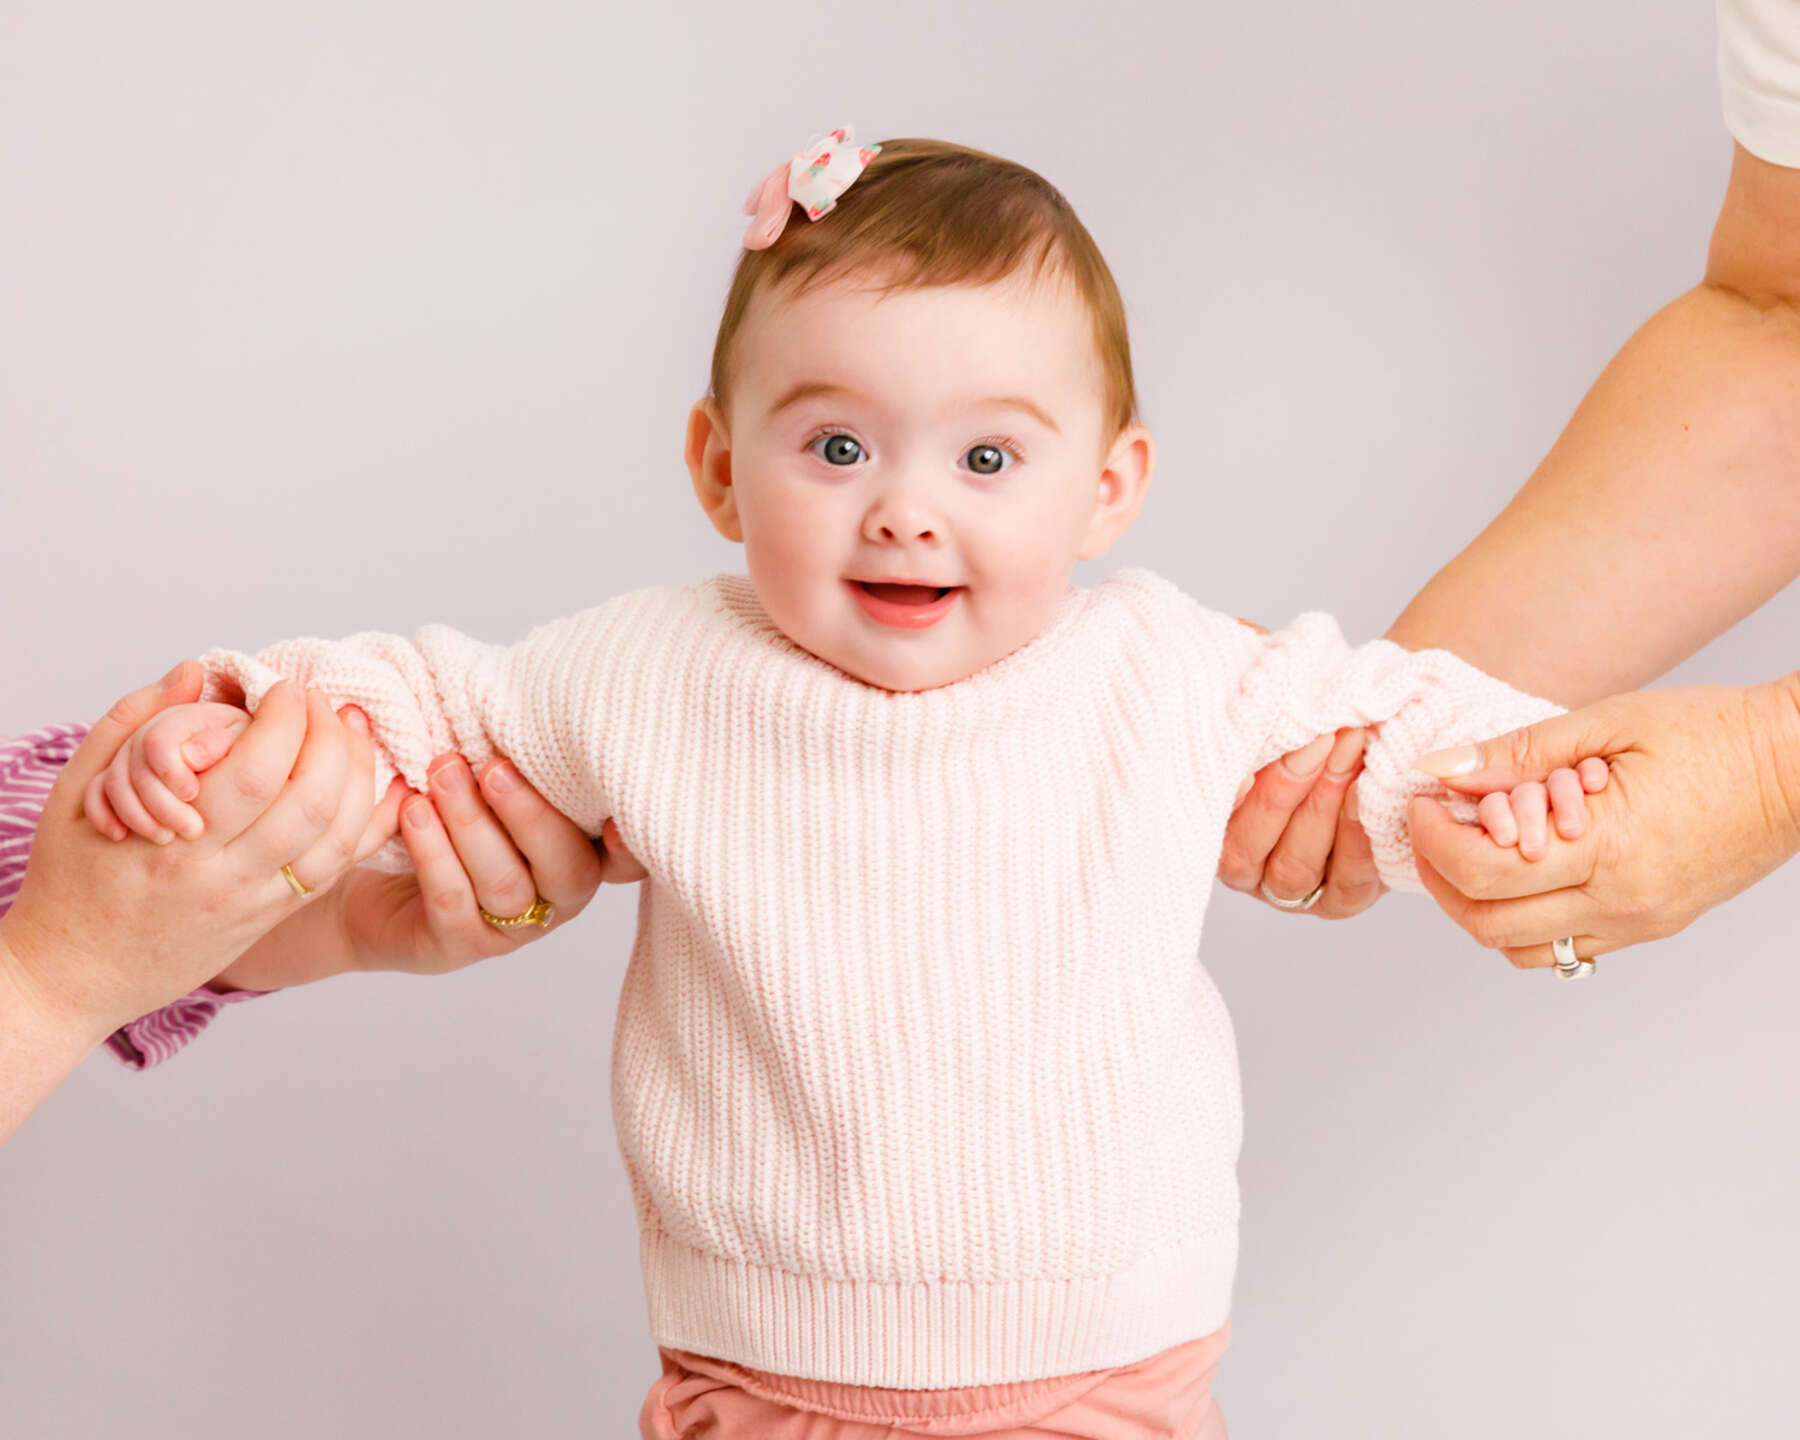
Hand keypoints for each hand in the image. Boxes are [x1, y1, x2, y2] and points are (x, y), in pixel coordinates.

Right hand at [0, 663, 399, 1040]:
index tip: (288, 688)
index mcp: (173, 844)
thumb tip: (193, 670)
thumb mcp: (74, 792)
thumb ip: (130, 723)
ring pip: (337, 836)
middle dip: (330, 737)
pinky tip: (387, 785)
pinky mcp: (273, 916)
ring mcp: (255, 902)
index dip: (285, 720)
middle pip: (309, 801)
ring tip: (351, 728)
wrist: (76, 973)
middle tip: (324, 701)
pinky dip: (371, 824)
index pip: (253, 771)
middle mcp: (224, 878)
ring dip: (358, 774)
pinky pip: (339, 869)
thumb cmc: (71, 877)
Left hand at [208, 751, 646, 990]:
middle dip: (529, 814)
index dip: (630, 843)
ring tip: (441, 776)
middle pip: (566, 866)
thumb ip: (518, 750)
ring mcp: (513, 927)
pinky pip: (452, 901)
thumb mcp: (489, 774)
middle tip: (493, 766)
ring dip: (473, 826)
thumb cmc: (446, 806)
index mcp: (582, 850)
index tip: (617, 818)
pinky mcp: (459, 945)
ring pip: (506, 884)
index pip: (626, 856)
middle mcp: (558, 894)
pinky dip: (433, 854)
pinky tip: (413, 812)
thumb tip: (530, 688)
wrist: (369, 872)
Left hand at [1407, 679, 1799, 968]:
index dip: (1432, 839)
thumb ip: (1516, 754)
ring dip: (1478, 907)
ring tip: (1471, 849)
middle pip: (1488, 923)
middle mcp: (1621, 901)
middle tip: (1432, 828)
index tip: (1421, 802)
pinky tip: (1521, 868)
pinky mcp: (1651, 927)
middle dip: (1440, 877)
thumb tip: (1440, 771)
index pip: (1482, 872)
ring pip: (1522, 949)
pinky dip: (1525, 918)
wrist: (1798, 765)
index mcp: (1608, 847)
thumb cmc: (1713, 733)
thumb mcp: (1606, 723)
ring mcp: (1638, 923)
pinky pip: (1566, 948)